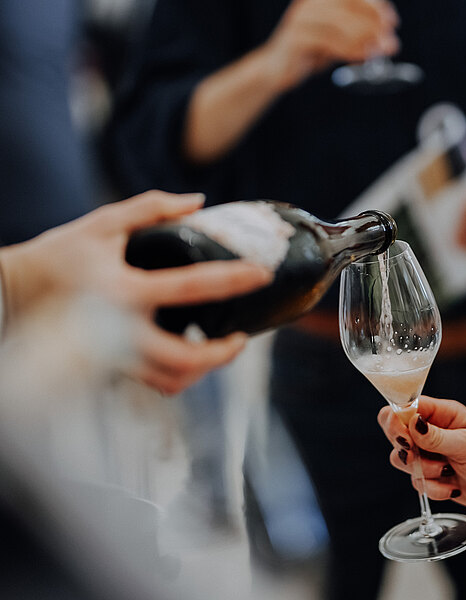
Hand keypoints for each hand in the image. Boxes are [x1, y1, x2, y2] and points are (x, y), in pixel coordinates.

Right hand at [0, 191, 273, 393]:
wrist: (14, 293)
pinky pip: (154, 383)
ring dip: (204, 370)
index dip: (234, 279)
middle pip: (186, 359)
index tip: (260, 274)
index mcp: (125, 289)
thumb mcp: (102, 224)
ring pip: (172, 380)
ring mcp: (116, 355)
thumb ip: (151, 208)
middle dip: (223, 353)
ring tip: (221, 348)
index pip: (193, 286)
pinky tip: (190, 357)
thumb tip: (197, 201)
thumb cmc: (58, 256)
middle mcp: (122, 330)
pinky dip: (179, 376)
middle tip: (241, 337)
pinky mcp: (112, 368)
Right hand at [263, 0, 399, 90]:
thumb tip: (388, 41)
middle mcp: (310, 1)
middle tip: (391, 42)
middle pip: (349, 4)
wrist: (278, 69)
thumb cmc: (312, 51)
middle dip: (375, 22)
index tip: (392, 22)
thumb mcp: (339, 38)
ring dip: (365, 38)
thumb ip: (360, 35)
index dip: (375, 5)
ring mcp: (301, 17)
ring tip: (380, 52)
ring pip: (341, 22)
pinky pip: (328, 41)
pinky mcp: (296, 36)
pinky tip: (362, 58)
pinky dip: (349, 50)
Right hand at [377, 396, 465, 513]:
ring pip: (402, 459)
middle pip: (395, 432)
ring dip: (422, 471)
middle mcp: (431, 430)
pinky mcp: (429, 475)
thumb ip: (437, 437)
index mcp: (443, 413)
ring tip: (447, 472)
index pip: (407, 406)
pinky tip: (452, 487)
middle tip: (420, 456)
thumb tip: (412, 423)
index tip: (405, 438)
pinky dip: (433, 488)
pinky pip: (416, 481)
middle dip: (406, 449)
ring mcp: (428, 453)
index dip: (398, 420)